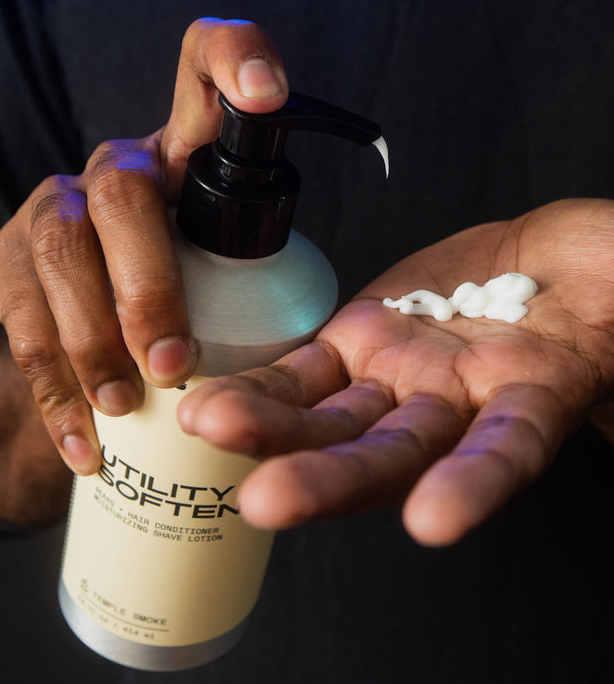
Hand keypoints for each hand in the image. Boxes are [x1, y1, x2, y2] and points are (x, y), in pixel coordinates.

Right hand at [0, 18, 287, 475]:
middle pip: (124, 190)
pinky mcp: (10, 263)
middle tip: (175, 365)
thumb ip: (266, 272)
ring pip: (61, 251)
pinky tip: (85, 442)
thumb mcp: (238, 267)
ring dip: (94, 340)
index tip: (270, 92)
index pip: (202, 69)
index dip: (235, 59)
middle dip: (150, 284)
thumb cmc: (194, 295)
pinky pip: (22, 322)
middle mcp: (117, 167)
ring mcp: (55, 208)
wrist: (96, 330)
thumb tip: (355, 336)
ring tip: (127, 405)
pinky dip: (55, 391)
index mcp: (185, 153)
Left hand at [177, 198, 613, 544]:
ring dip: (275, 430)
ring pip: (336, 418)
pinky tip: (217, 400)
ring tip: (214, 427)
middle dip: (332, 479)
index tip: (433, 520)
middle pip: (393, 456)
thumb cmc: (598, 284)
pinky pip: (310, 372)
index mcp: (529, 405)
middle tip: (270, 500)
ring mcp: (403, 379)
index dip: (472, 486)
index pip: (503, 455)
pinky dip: (270, 387)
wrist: (551, 268)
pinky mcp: (362, 342)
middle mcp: (456, 410)